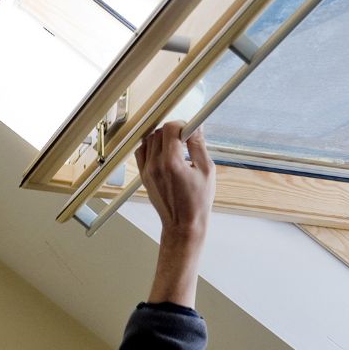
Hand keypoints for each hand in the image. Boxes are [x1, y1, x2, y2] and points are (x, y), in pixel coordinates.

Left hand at [136, 121, 215, 238]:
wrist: (183, 225)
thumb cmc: (197, 202)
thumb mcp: (207, 171)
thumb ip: (199, 146)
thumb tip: (196, 128)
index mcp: (172, 163)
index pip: (171, 129)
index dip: (182, 124)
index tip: (190, 129)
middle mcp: (156, 165)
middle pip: (159, 132)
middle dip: (174, 130)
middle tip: (186, 138)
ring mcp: (147, 170)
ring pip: (149, 140)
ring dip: (162, 137)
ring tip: (176, 146)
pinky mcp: (143, 176)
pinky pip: (141, 152)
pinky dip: (150, 147)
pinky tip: (163, 152)